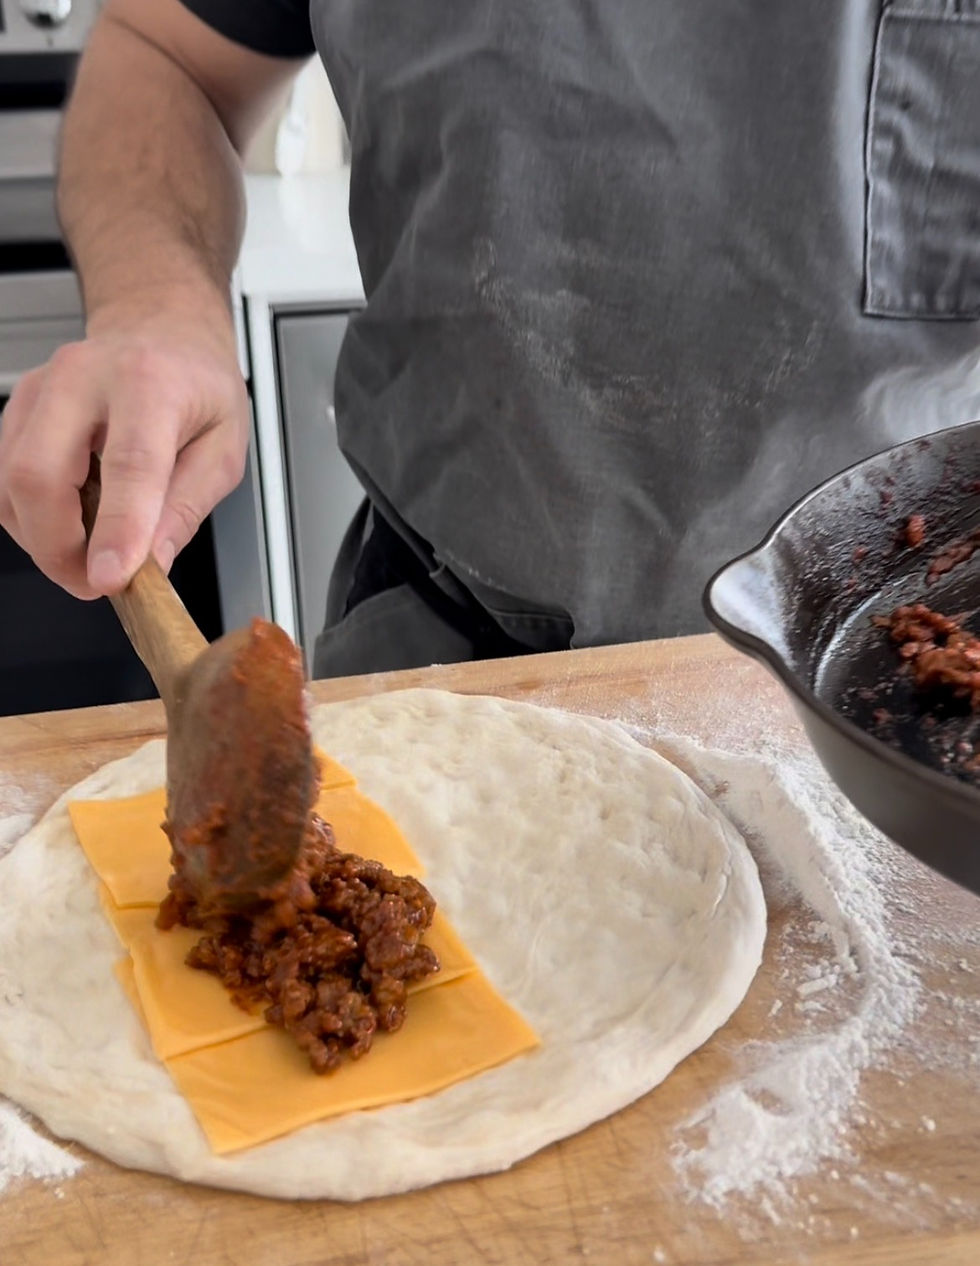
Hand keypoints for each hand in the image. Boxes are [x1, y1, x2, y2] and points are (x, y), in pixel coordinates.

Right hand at [0, 298, 248, 598]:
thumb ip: (186, 507)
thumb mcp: (224, 448)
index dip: (118, 529)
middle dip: (58, 548)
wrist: (163, 331)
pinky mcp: (18, 410)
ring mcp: (41, 390)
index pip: (129, 463)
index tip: (111, 579)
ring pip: (10, 482)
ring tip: (88, 556)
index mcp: (150, 383)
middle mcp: (84, 378)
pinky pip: (5, 480)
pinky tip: (70, 524)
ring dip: (43, 539)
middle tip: (94, 584)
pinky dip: (32, 518)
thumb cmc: (197, 385)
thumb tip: (151, 564)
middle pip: (40, 474)